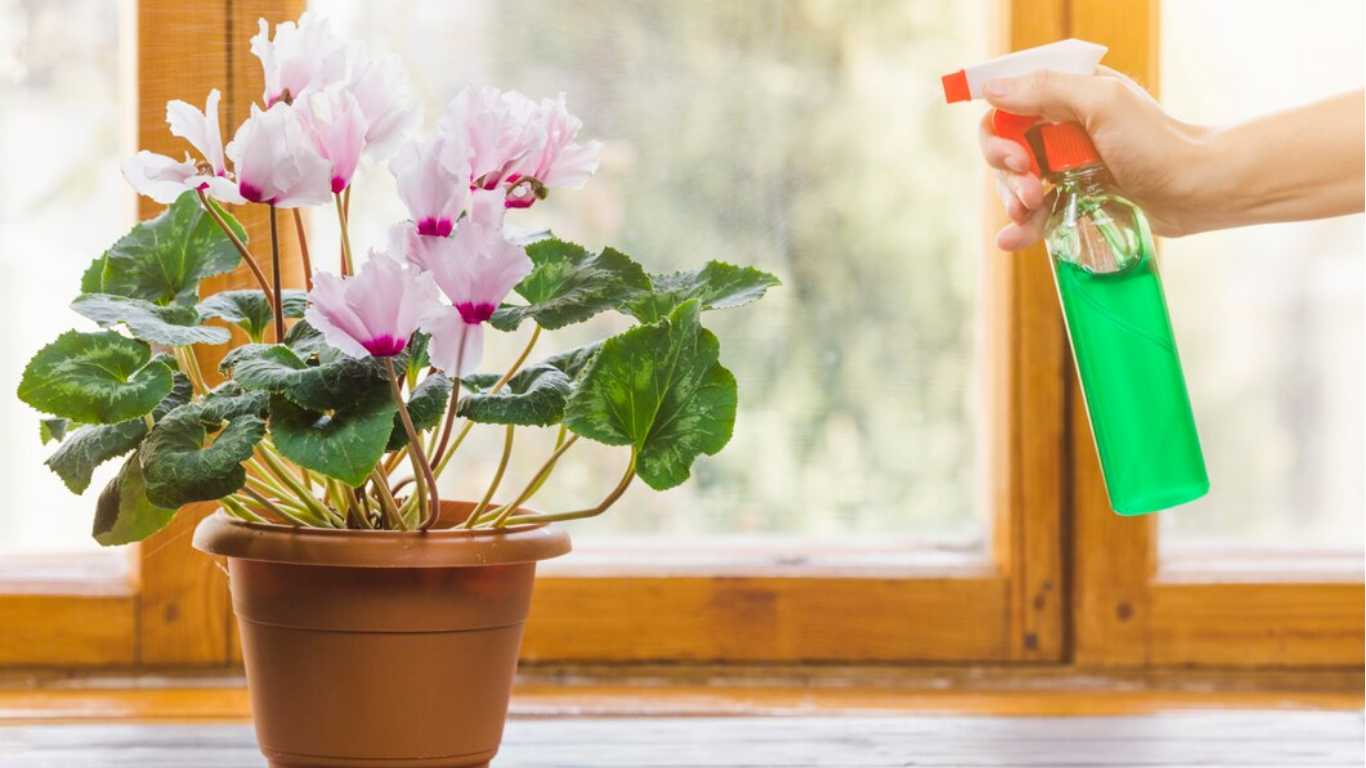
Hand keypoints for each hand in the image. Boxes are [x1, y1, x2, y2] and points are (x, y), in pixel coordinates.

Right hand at [978, 66, 1209, 250]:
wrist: (1197, 191)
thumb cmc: (1158, 143)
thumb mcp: (1103, 104)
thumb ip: (1047, 90)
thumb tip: (992, 89)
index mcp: (1068, 94)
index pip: (1008, 107)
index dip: (1000, 133)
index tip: (1016, 158)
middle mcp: (1063, 126)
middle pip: (1006, 148)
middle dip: (1009, 174)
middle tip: (1032, 191)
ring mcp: (1068, 164)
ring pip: (1016, 183)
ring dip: (1014, 201)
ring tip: (1030, 213)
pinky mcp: (1075, 197)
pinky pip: (1036, 210)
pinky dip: (1021, 226)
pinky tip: (1011, 239)